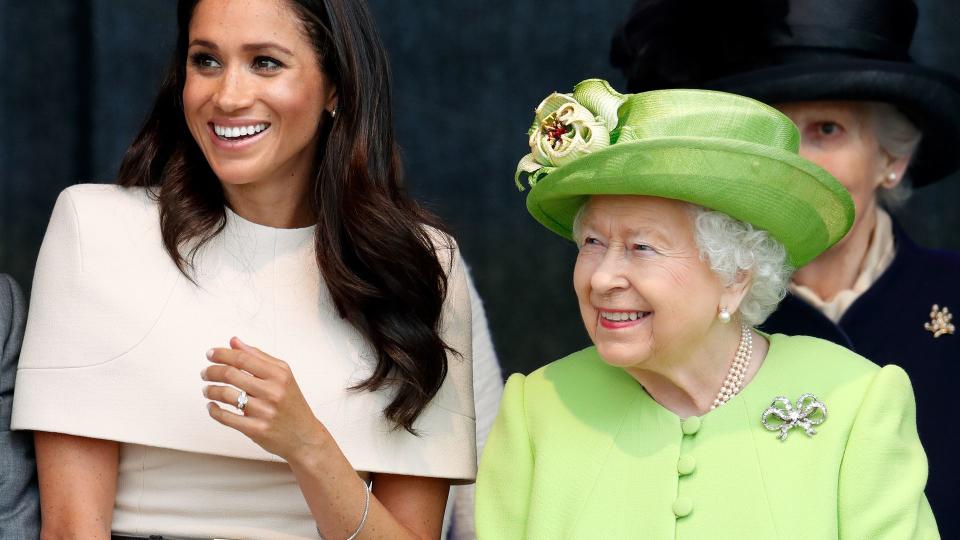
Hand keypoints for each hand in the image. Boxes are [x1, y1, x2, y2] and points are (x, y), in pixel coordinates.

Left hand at [202, 337, 329, 461]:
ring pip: (225, 395)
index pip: (243, 358)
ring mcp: (264, 411)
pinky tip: (212, 406)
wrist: (304, 436)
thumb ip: (258, 357)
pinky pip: (226, 417)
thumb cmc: (291, 403)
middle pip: (231, 374)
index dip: (222, 354)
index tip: (210, 354)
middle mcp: (272, 391)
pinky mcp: (256, 429)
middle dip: (211, 371)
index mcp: (279, 375)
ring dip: (210, 390)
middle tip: (205, 372)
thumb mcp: (282, 375)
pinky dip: (214, 410)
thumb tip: (234, 341)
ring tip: (207, 389)